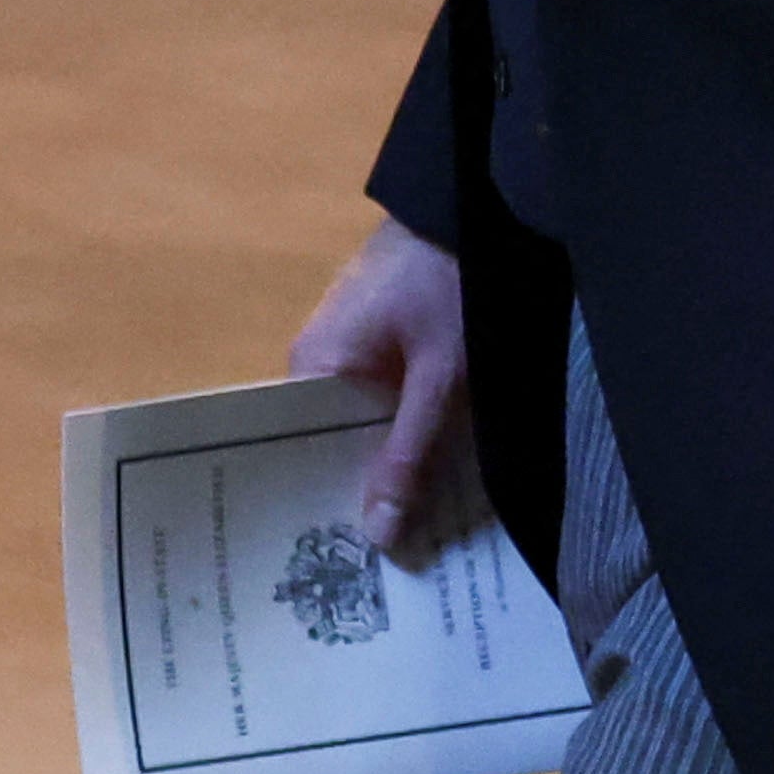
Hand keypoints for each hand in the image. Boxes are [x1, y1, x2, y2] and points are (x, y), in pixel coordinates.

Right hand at [282, 217, 465, 552]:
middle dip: (364, 497)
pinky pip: (382, 401)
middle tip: (390, 570)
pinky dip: (405, 433)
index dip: (326, 510)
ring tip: (415, 539)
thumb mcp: (439, 377)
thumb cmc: (449, 285)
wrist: (473, 201)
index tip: (345, 573)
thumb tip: (378, 536)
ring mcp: (350, 348)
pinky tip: (432, 477)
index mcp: (311, 369)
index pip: (300, 458)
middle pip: (332, 447)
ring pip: (363, 428)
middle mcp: (317, 362)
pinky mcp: (382, 339)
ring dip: (390, 466)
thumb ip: (410, 453)